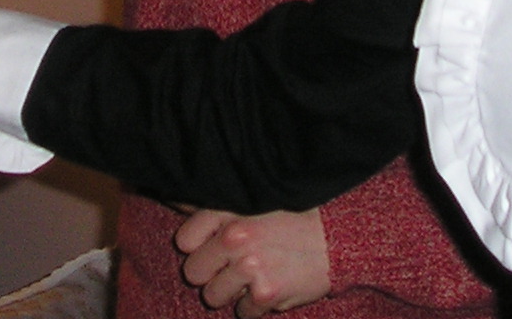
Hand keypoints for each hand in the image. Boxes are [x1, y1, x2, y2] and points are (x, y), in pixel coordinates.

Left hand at [177, 207, 331, 315]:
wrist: (337, 239)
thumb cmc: (293, 218)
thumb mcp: (254, 202)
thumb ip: (219, 211)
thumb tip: (174, 203)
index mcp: (228, 212)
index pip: (185, 240)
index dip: (198, 247)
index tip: (213, 247)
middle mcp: (235, 239)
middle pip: (194, 273)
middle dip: (211, 273)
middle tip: (233, 266)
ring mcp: (249, 268)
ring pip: (213, 297)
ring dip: (231, 292)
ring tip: (254, 276)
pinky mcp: (265, 294)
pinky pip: (242, 312)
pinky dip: (254, 306)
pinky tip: (271, 286)